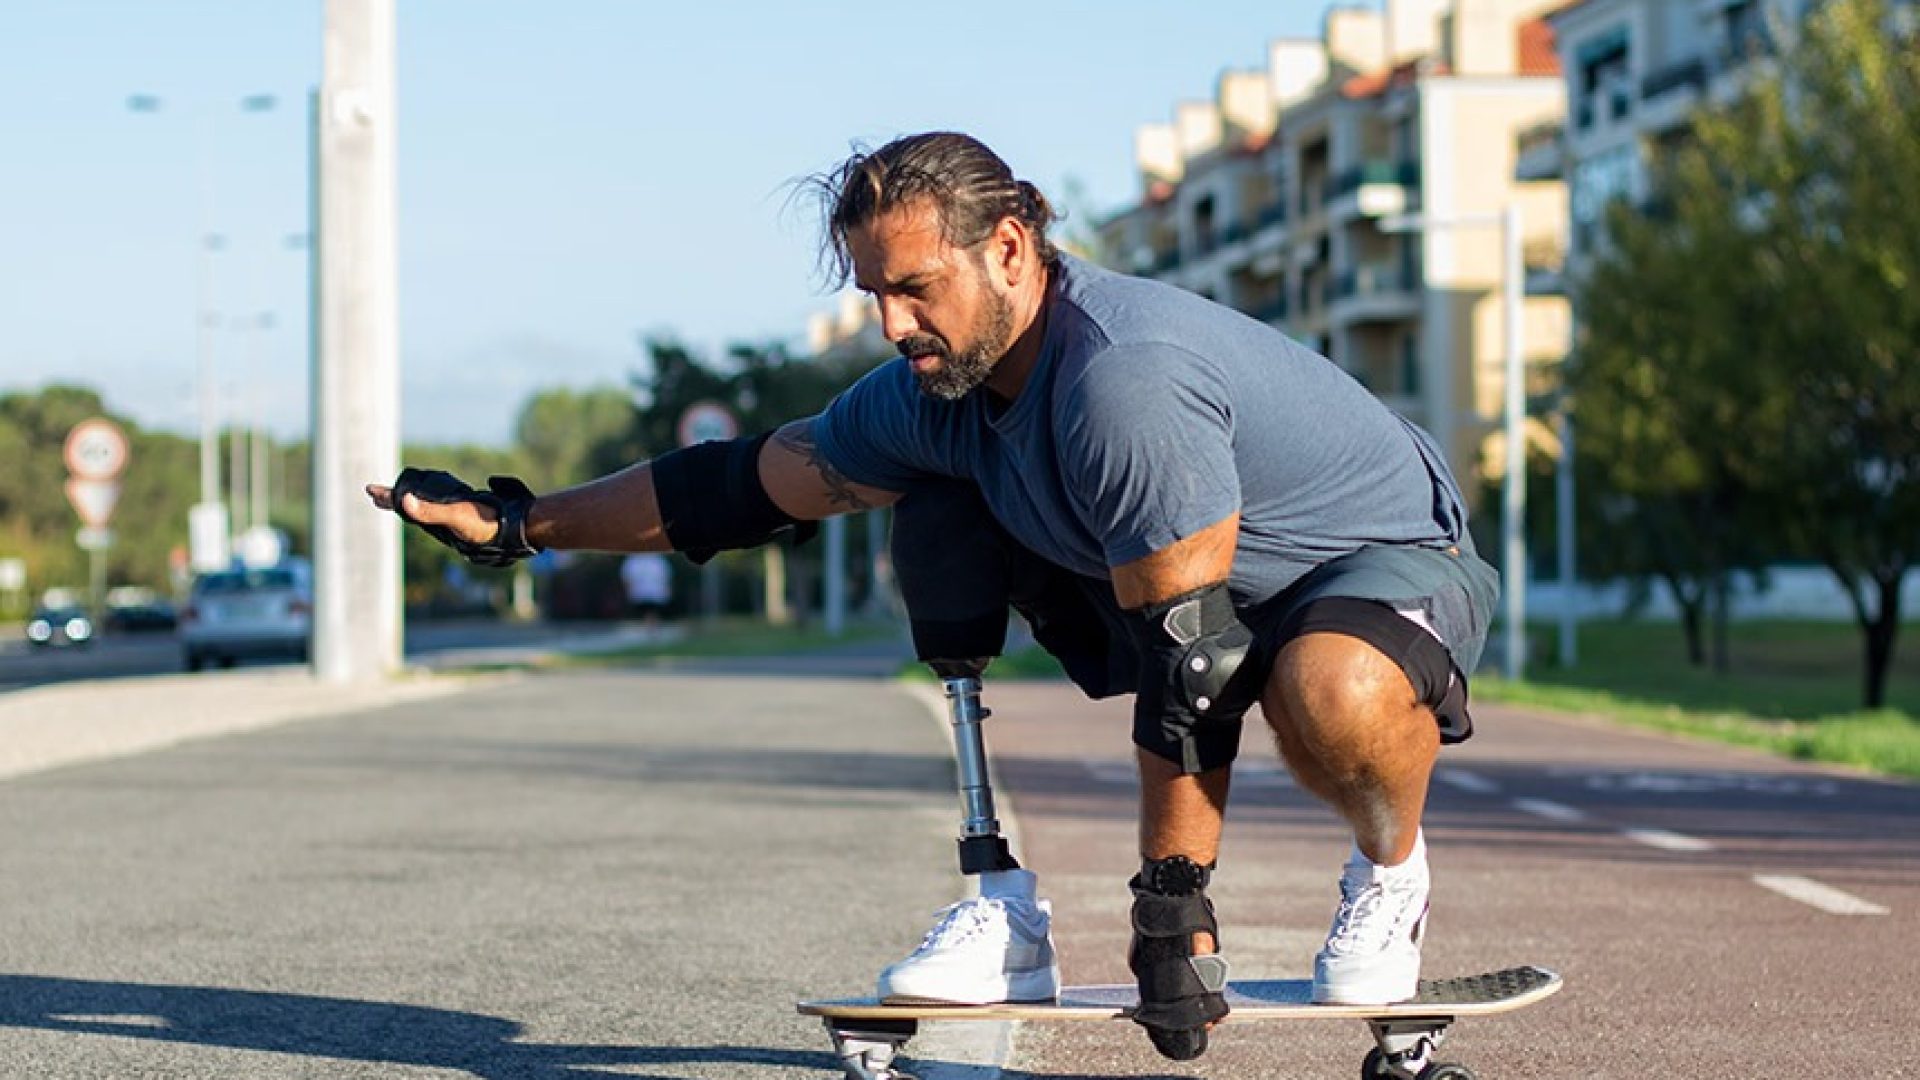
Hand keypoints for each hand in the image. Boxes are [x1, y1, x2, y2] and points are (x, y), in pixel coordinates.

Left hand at [365, 469, 541, 566]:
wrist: (513, 530)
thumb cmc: (483, 524)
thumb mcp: (455, 516)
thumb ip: (430, 511)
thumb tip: (405, 502)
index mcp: (432, 521)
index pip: (403, 507)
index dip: (387, 497)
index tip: (369, 489)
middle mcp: (439, 522)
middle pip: (410, 509)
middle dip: (393, 501)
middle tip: (376, 493)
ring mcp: (452, 518)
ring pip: (425, 509)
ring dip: (411, 501)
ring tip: (400, 497)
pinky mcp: (466, 514)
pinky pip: (442, 507)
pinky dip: (433, 501)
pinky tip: (437, 500)